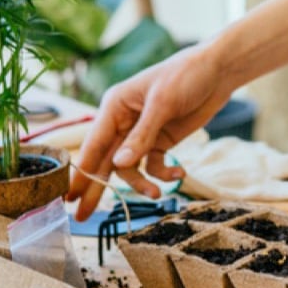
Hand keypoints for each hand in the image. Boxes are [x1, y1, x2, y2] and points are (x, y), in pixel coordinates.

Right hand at [65, 44, 235, 219]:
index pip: (93, 144)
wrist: (219, 71)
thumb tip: (119, 164)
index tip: (68, 196)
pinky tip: (179, 174)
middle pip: (106, 160)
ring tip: (156, 194)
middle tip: (83, 216)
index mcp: (115, 106)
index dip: (81, 171)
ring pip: (130, 168)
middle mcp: (123, 121)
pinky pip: (154, 165)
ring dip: (141, 183)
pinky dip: (164, 174)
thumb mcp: (162, 103)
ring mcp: (142, 133)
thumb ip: (141, 136)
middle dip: (97, 187)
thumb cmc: (185, 75)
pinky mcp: (161, 141)